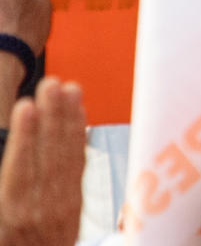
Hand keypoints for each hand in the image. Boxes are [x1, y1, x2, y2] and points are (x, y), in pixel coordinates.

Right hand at [0, 78, 85, 245]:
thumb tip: (11, 142)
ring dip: (69, 118)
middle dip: (51, 116)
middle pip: (47, 156)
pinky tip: (79, 112)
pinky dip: (79, 136)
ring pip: (66, 156)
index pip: (19, 169)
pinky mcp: (74, 202)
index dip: (25, 137)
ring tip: (70, 87)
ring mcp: (60, 204)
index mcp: (11, 212)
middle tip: (52, 83)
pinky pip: (78, 164)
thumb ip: (8, 180)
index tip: (25, 106)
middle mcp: (38, 207)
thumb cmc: (9, 239)